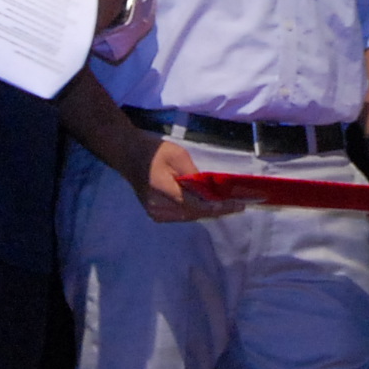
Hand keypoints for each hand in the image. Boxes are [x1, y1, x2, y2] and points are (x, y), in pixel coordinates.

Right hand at [134, 135, 253, 222]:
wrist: (130, 155)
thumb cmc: (155, 152)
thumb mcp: (178, 155)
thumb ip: (194, 174)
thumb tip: (210, 189)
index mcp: (163, 190)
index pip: (195, 204)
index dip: (217, 206)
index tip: (237, 205)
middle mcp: (159, 207)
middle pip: (194, 213)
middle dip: (217, 210)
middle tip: (239, 206)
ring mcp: (156, 213)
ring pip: (189, 216)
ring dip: (208, 212)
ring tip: (229, 206)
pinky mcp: (156, 214)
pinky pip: (181, 215)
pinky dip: (196, 211)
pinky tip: (210, 206)